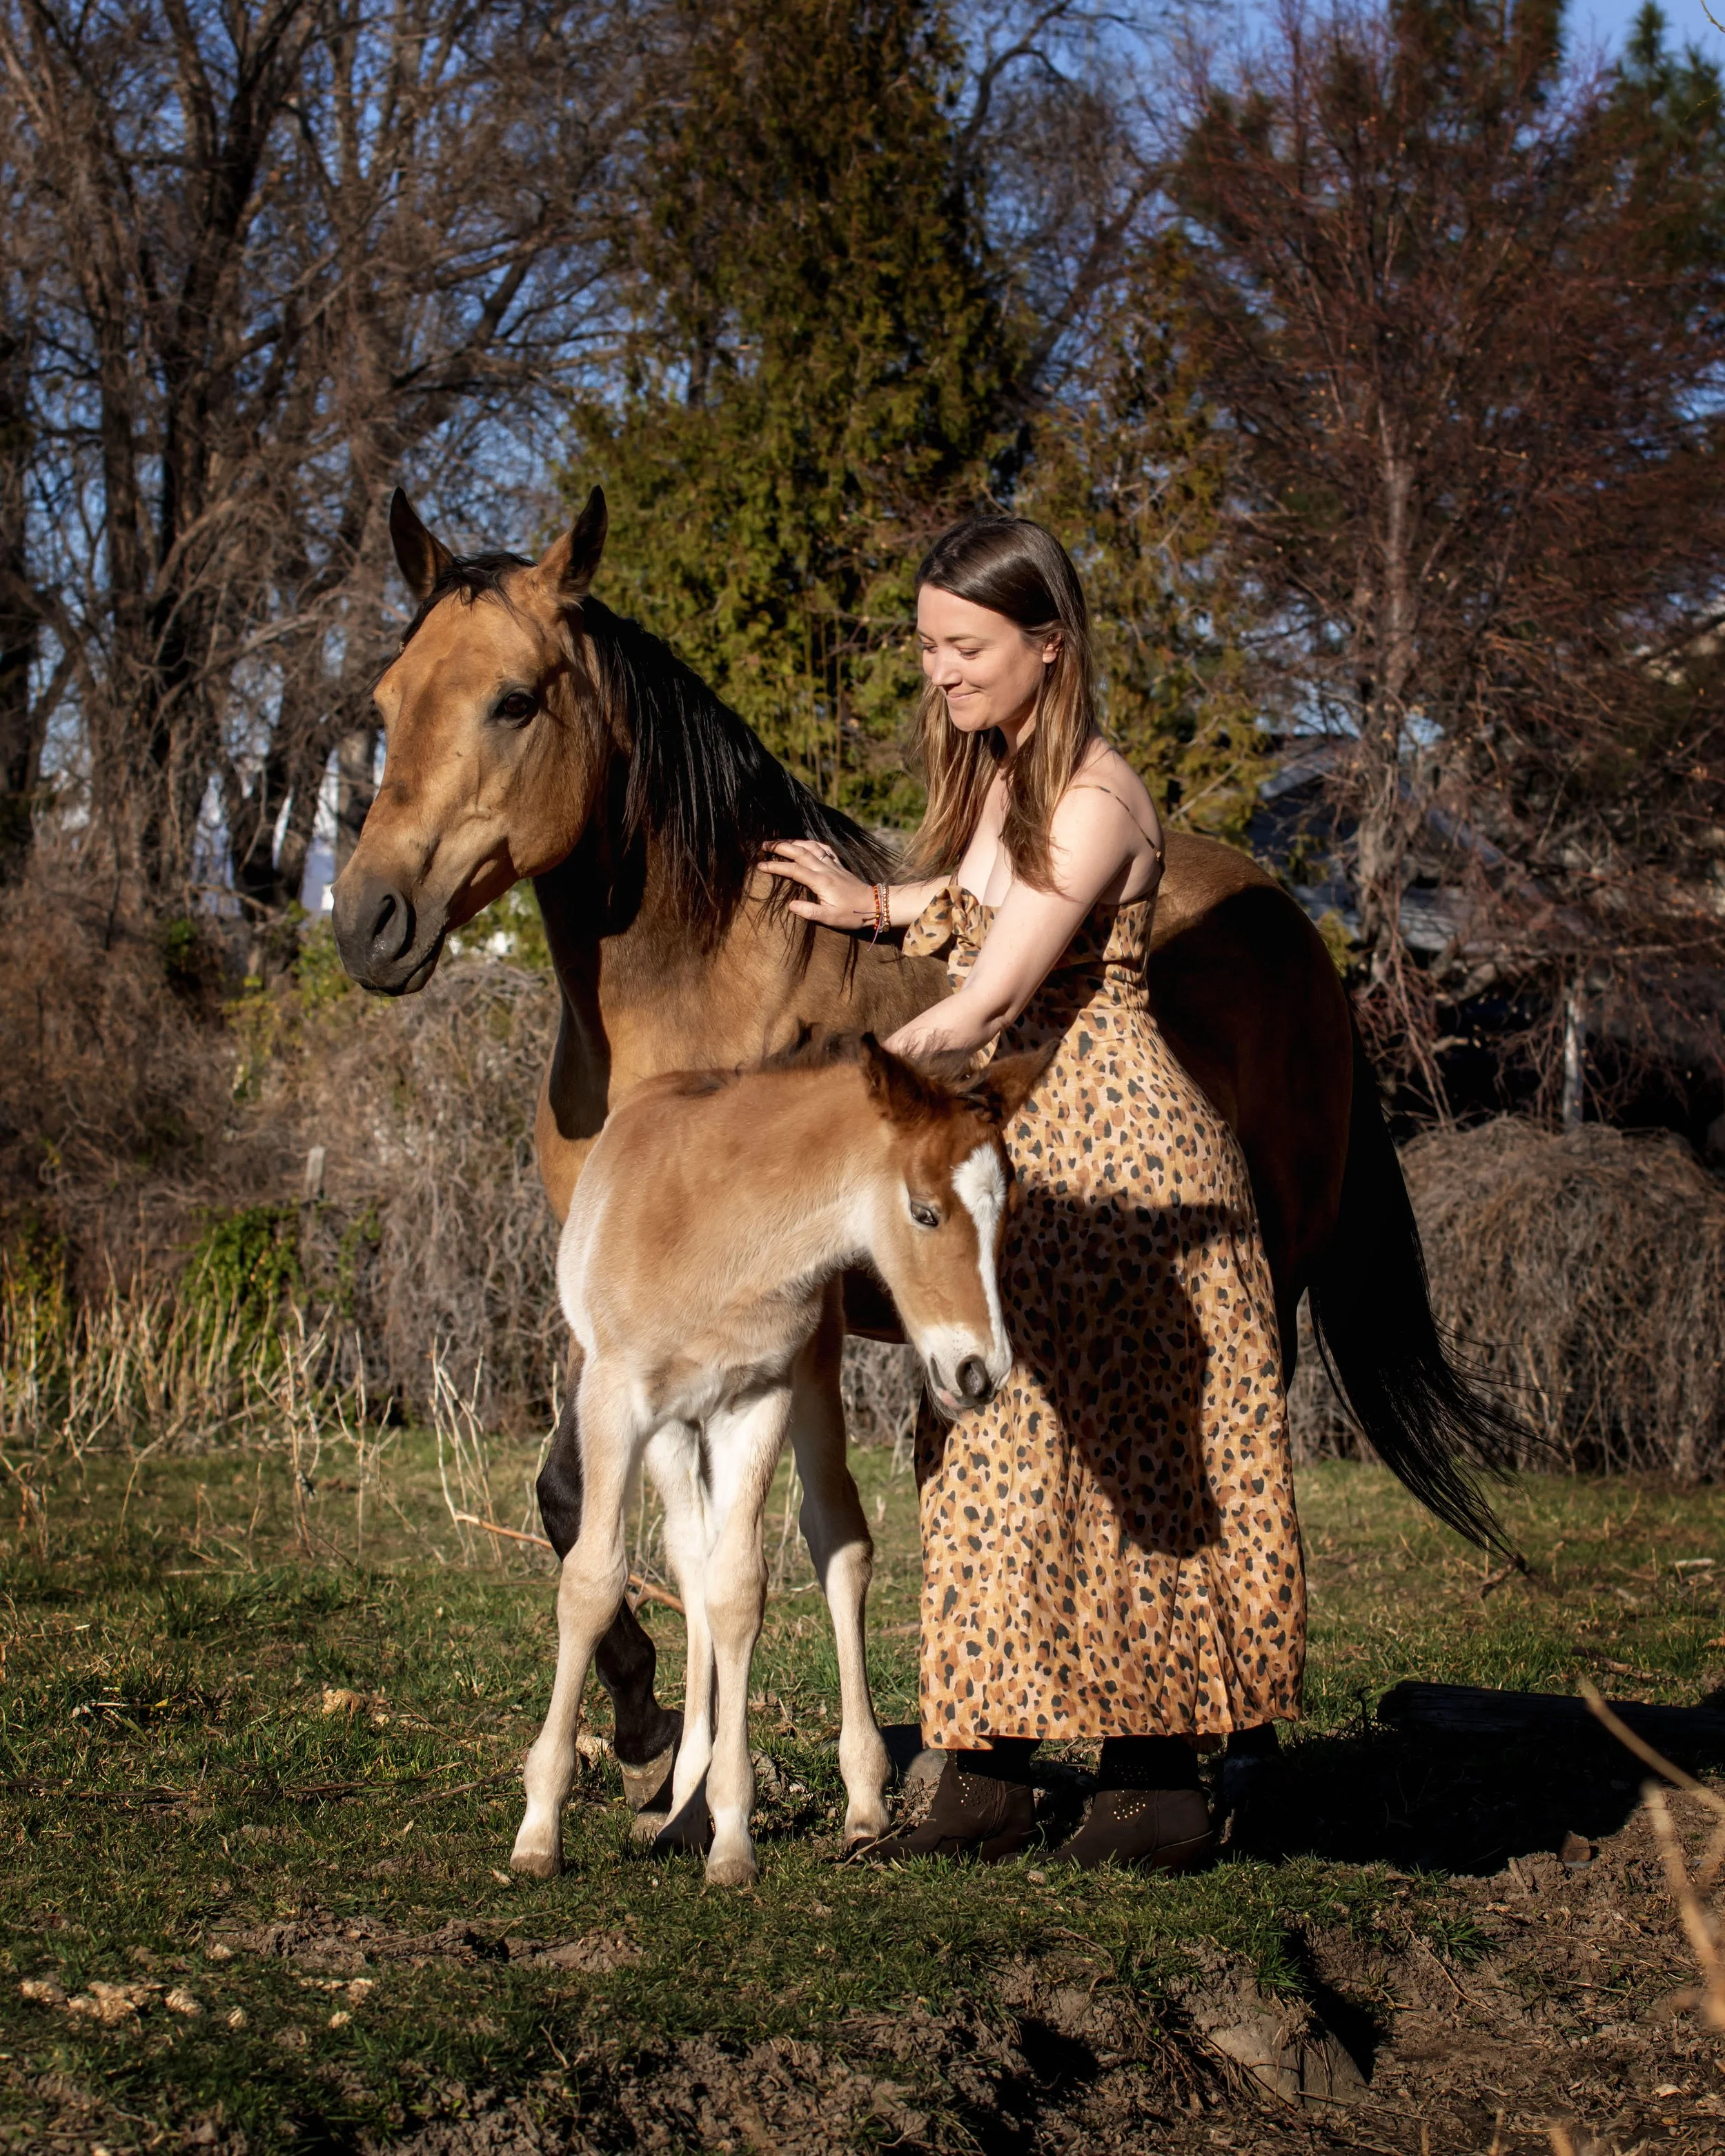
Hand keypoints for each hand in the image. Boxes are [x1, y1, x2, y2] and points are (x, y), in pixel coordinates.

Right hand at [760, 839, 878, 927]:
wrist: (874, 905)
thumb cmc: (852, 914)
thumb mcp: (829, 918)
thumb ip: (809, 911)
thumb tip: (790, 906)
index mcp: (821, 882)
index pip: (793, 870)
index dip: (775, 866)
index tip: (760, 865)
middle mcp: (825, 869)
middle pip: (799, 852)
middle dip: (780, 846)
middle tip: (763, 845)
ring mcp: (833, 865)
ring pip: (811, 847)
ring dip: (794, 841)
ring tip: (779, 841)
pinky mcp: (839, 865)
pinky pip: (824, 848)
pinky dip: (811, 842)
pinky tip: (805, 842)